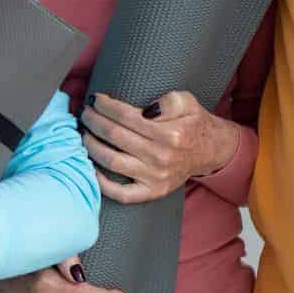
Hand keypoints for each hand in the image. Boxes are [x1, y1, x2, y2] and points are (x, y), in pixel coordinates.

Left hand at [80, 91, 238, 203]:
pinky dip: (102, 183)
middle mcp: (162, 156)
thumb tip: (147, 110)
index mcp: (170, 133)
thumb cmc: (193, 123)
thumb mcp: (188, 102)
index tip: (95, 99)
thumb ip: (170, 100)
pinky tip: (90, 166)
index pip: (126, 116)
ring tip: (83, 133)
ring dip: (90, 146)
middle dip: (93, 121)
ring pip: (112, 162)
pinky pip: (122, 194)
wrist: (210, 150)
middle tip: (84, 113)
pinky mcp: (153, 192)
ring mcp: (156, 177)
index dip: (105, 106)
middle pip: (115, 136)